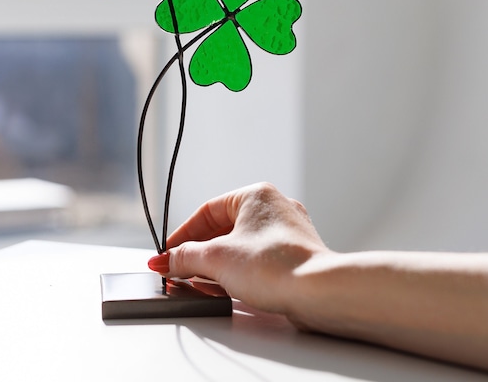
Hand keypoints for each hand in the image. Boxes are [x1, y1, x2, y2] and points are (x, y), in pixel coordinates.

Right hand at [148, 182, 331, 319]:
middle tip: (179, 271)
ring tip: (197, 283)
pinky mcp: (294, 256)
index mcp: (255, 195)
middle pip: (223, 229)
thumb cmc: (274, 265)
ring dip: (216, 264)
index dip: (183, 234)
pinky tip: (224, 289)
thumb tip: (168, 260)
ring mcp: (286, 233)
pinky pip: (257, 259)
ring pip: (240, 245)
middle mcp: (273, 208)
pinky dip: (237, 272)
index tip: (168, 253)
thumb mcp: (217, 258)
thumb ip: (186, 257)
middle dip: (198, 252)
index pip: (207, 211)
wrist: (318, 292)